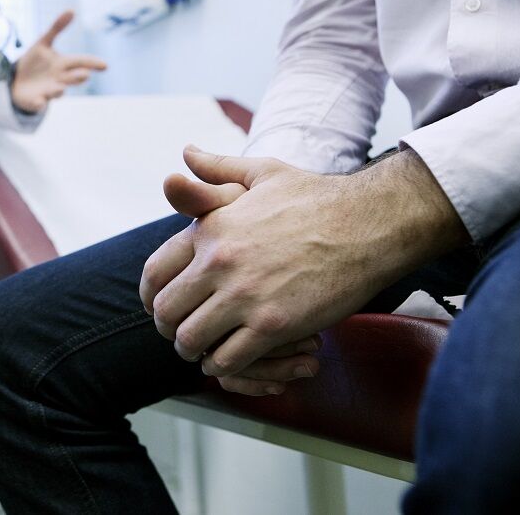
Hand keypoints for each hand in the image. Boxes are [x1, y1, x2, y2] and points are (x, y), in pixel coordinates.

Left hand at [11, 11, 106, 113]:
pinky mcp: (36, 100)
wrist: (17, 81)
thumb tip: (72, 9)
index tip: (105, 65)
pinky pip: (38, 103)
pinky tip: (39, 101)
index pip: (80, 62)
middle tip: (85, 74)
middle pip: (71, 78)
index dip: (92, 63)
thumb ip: (57, 27)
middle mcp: (59, 79)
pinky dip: (39, 103)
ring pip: (57, 91)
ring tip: (60, 88)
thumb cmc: (35, 62)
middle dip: (77, 77)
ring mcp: (48, 91)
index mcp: (62, 65)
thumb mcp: (43, 43)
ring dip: (59, 90)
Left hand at [162, 155, 322, 394]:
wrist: (369, 222)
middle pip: (166, 312)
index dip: (150, 296)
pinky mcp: (273, 325)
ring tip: (205, 351)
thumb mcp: (261, 173)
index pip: (154, 272)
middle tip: (182, 334)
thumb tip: (186, 152)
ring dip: (194, 351)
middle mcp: (218, 262)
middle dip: (170, 328)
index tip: (159, 306)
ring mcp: (244, 296)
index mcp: (210, 229)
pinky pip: (229, 359)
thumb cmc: (316, 197)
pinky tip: (231, 360)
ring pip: (191, 340)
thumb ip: (217, 169)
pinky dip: (224, 366)